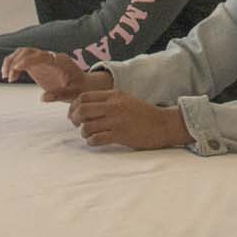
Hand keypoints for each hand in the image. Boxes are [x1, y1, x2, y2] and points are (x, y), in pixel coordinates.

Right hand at [1, 48, 106, 100]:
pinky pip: (23, 61)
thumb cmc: (80, 88)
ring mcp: (42, 60)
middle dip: (16, 60)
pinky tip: (10, 78)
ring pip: (23, 53)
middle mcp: (49, 57)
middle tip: (9, 75)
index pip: (41, 55)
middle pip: (28, 51)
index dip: (28, 60)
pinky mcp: (38, 65)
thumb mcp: (73, 94)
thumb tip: (43, 98)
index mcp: (59, 61)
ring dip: (12, 61)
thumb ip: (59, 95)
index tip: (18, 68)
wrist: (83, 84)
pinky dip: (14, 66)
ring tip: (6, 76)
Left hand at [69, 92, 192, 149]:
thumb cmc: (143, 114)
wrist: (162, 125)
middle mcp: (113, 106)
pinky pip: (96, 139)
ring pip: (87, 126)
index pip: (84, 97)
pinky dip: (91, 141)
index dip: (74, 106)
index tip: (74, 114)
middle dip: (75, 119)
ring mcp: (116, 121)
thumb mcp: (125, 99)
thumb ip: (107, 100)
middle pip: (82, 110)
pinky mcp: (120, 135)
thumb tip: (83, 106)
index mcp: (114, 95)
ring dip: (84, 132)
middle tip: (76, 124)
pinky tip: (95, 141)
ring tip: (89, 134)